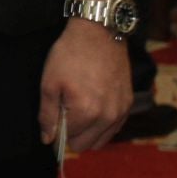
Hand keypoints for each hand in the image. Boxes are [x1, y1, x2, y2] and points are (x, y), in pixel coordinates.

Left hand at [37, 14, 131, 152]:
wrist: (99, 32)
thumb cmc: (70, 54)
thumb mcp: (49, 82)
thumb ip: (47, 115)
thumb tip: (47, 139)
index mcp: (86, 112)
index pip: (68, 139)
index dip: (57, 131)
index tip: (53, 118)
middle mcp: (107, 116)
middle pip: (85, 145)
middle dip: (72, 134)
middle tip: (65, 112)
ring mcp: (121, 111)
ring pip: (101, 140)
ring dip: (88, 132)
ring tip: (79, 109)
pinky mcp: (128, 104)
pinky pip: (114, 128)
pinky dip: (102, 125)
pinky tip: (93, 109)